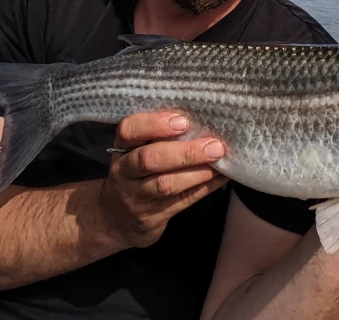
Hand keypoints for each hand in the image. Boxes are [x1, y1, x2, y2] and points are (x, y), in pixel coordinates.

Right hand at [98, 111, 228, 248]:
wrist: (116, 218)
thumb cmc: (136, 173)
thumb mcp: (136, 151)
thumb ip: (159, 137)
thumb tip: (204, 119)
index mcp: (122, 148)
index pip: (128, 130)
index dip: (154, 124)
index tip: (182, 121)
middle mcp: (125, 172)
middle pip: (149, 160)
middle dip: (184, 152)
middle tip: (213, 146)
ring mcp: (137, 197)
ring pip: (165, 184)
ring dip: (197, 172)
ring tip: (219, 160)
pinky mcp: (154, 217)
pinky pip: (182, 201)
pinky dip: (205, 187)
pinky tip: (222, 176)